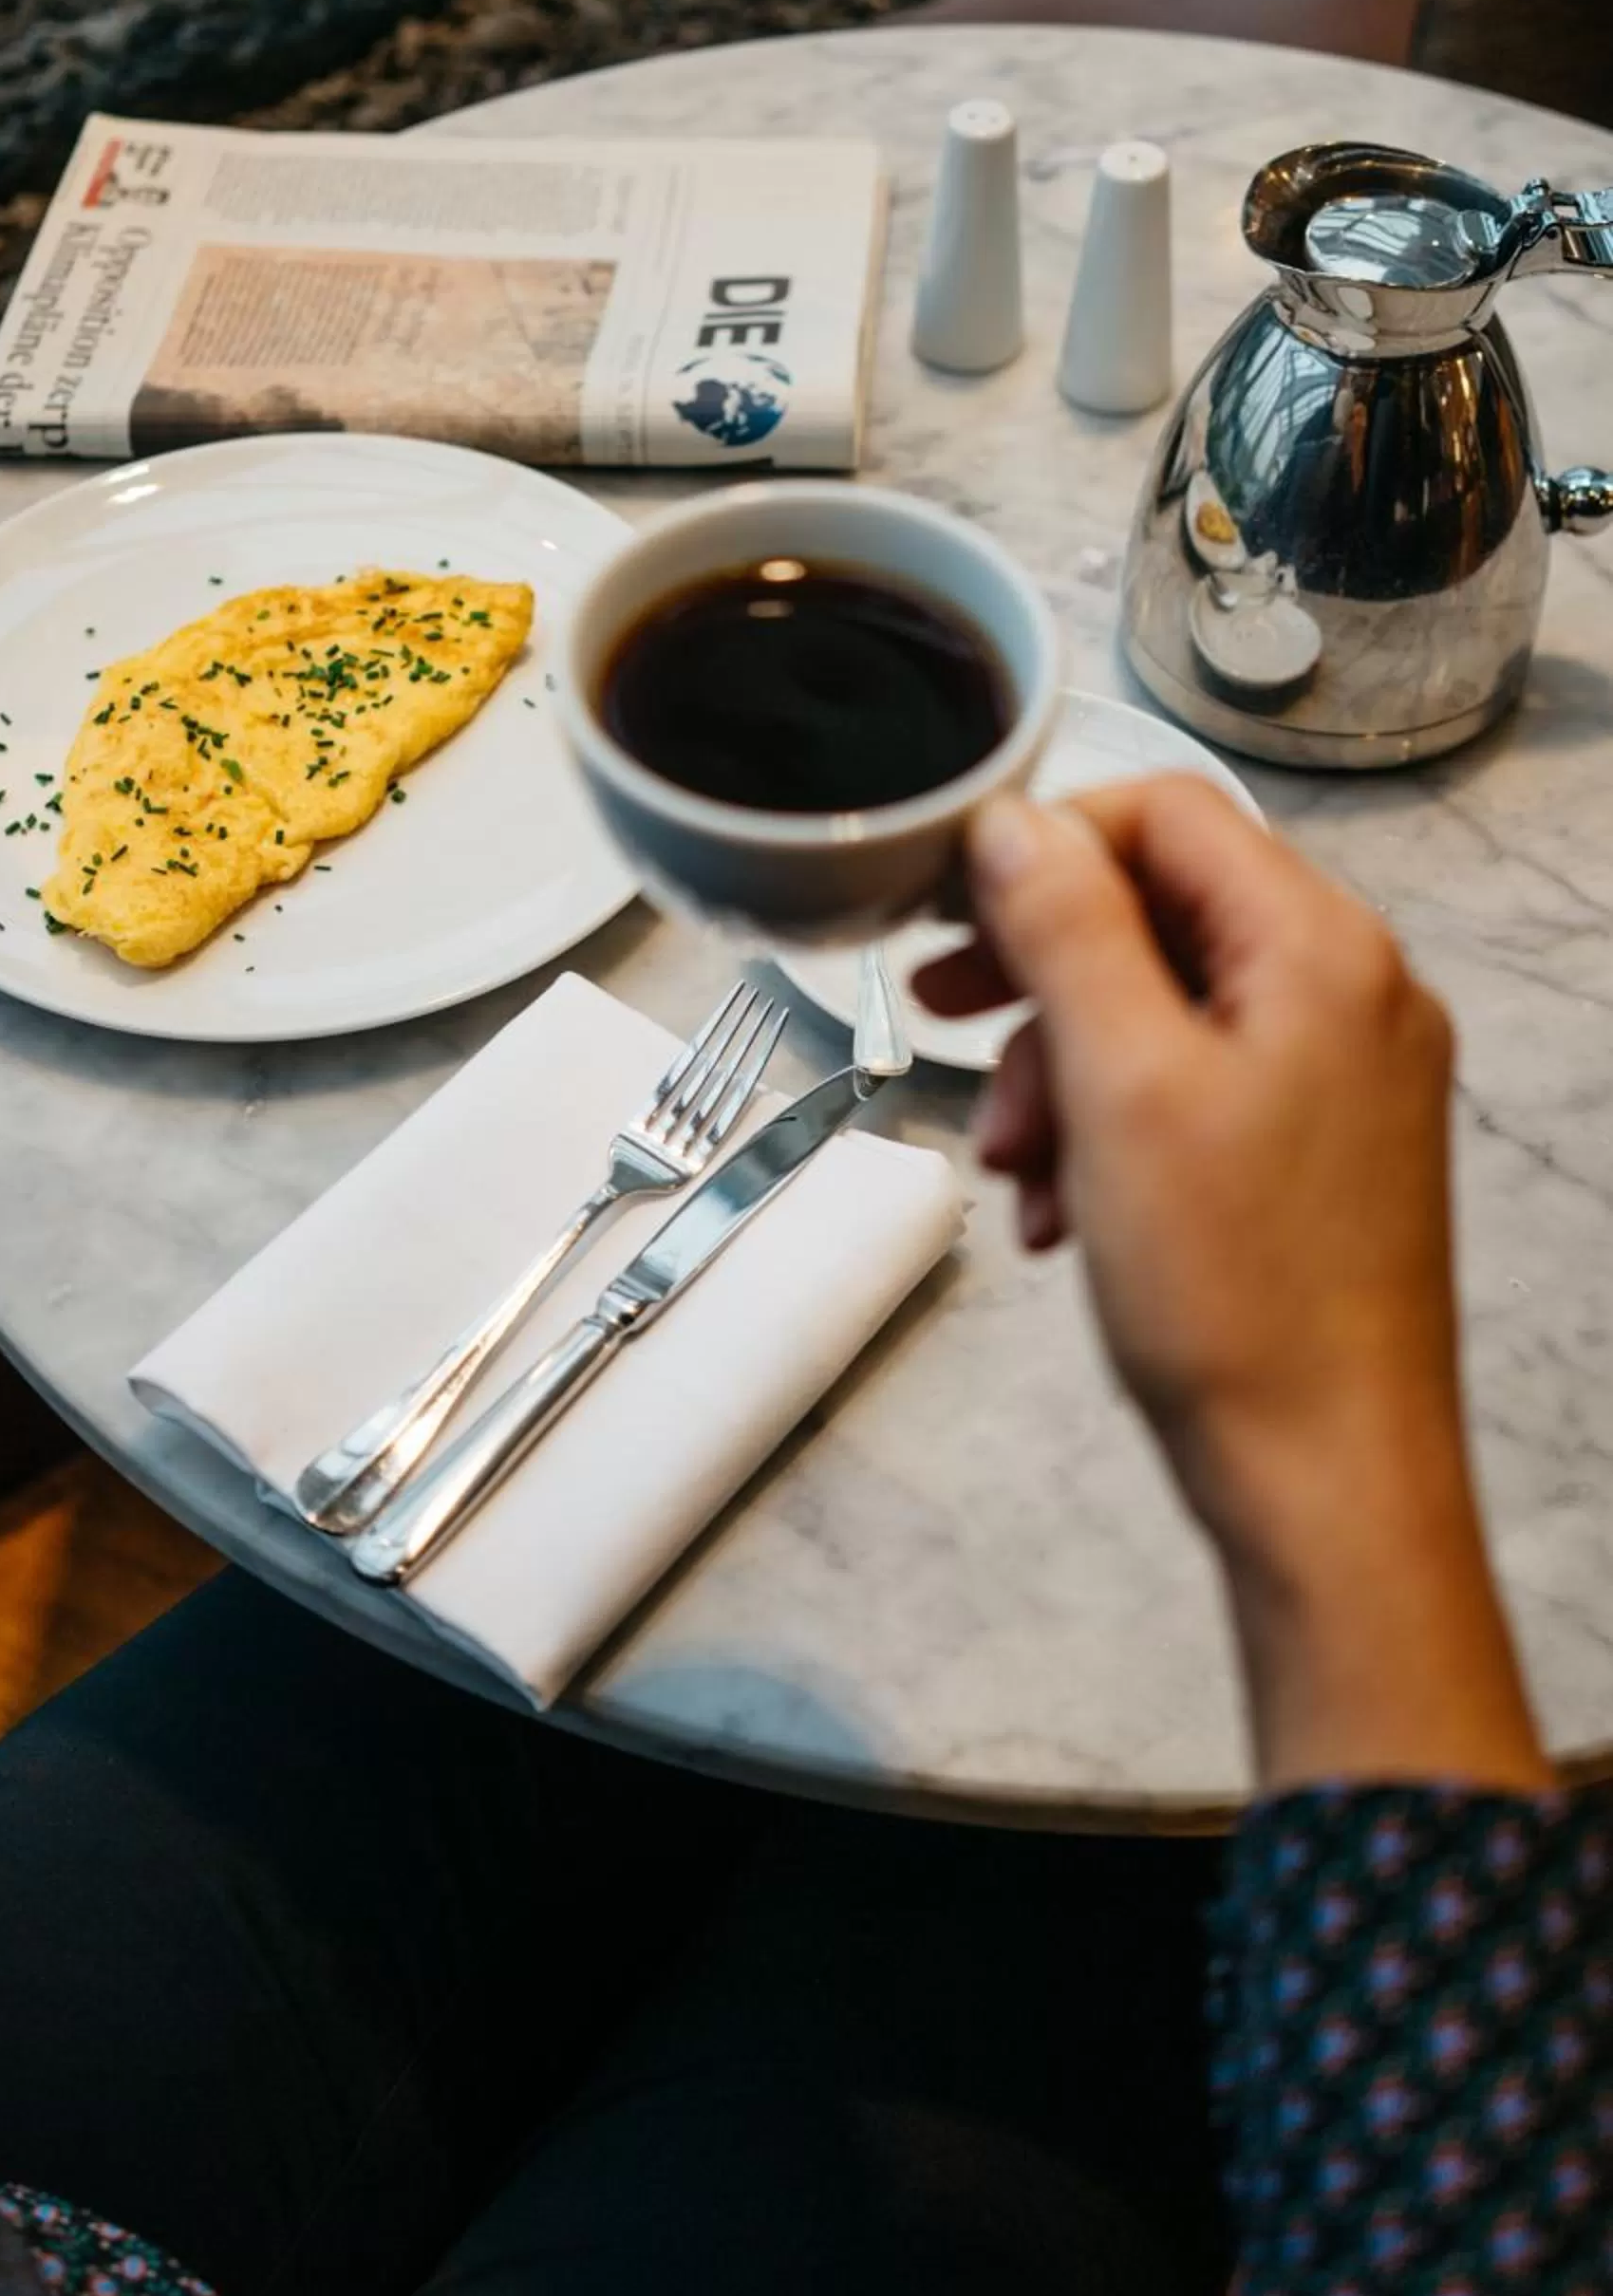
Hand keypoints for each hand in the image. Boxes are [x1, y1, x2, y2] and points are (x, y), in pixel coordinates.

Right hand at [915, 778, 1549, 1794]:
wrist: (1328, 1481)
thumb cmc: (1243, 1300)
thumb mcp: (1119, 1085)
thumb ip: (1065, 930)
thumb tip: (1014, 822)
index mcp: (1321, 951)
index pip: (1166, 814)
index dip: (1043, 844)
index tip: (947, 905)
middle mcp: (1352, 995)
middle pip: (1161, 910)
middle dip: (1039, 972)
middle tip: (943, 1010)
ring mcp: (1344, 1077)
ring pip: (1165, 1007)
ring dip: (1062, 1067)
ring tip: (1014, 1162)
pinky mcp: (1320, 1151)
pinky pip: (1193, 1089)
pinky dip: (1110, 1129)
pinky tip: (1066, 1210)